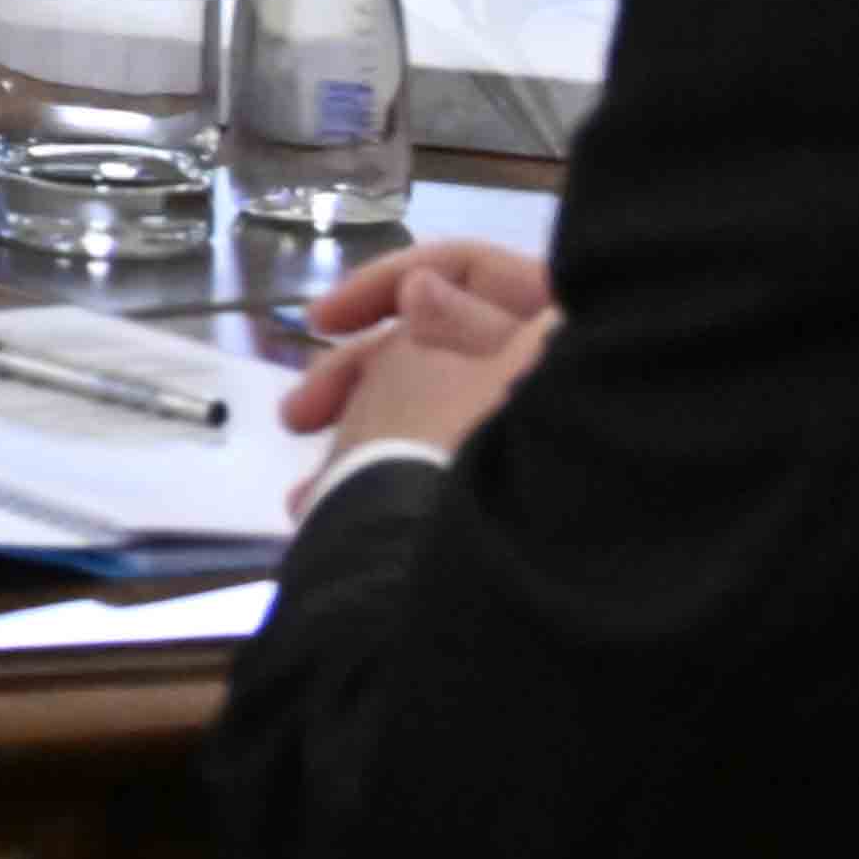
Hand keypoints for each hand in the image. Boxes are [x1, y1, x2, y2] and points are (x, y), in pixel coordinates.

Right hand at [279, 236, 559, 487]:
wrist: (440, 586)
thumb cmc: (432, 452)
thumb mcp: (413, 366)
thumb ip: (424, 312)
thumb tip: (428, 292)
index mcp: (555, 345)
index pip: (483, 272)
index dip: (398, 278)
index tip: (323, 319)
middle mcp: (558, 395)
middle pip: (452, 348)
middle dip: (362, 372)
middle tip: (300, 407)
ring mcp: (531, 454)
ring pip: (438, 410)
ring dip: (358, 427)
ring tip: (302, 481)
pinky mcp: (505, 504)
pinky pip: (443, 462)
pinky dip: (385, 473)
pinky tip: (322, 506)